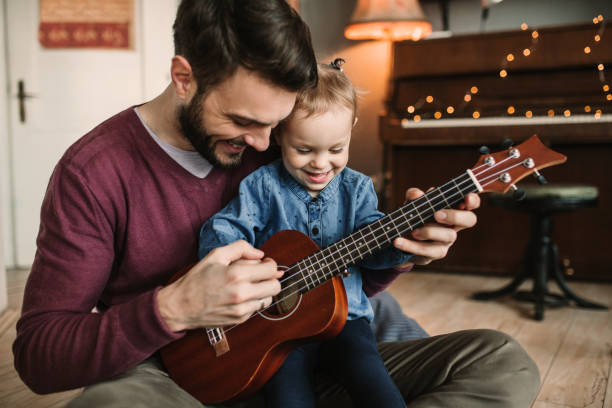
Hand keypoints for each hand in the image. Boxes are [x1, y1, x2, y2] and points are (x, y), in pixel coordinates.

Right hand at [157, 240, 282, 331]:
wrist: (180, 307)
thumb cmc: (197, 279)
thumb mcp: (216, 255)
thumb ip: (241, 249)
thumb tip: (261, 254)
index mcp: (237, 274)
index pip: (271, 269)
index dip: (270, 264)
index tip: (264, 263)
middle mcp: (242, 294)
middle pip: (276, 286)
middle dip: (271, 278)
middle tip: (259, 274)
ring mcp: (242, 309)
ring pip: (269, 298)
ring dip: (263, 290)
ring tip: (248, 285)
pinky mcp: (240, 320)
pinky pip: (257, 308)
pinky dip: (253, 300)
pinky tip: (239, 295)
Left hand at [392, 188, 479, 266]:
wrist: (399, 239)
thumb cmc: (412, 217)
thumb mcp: (411, 204)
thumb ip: (413, 196)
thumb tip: (416, 194)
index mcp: (452, 209)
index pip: (471, 203)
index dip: (473, 200)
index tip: (466, 198)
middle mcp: (454, 225)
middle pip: (469, 220)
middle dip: (455, 216)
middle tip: (437, 214)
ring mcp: (446, 241)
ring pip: (448, 236)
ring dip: (430, 232)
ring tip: (413, 231)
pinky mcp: (434, 254)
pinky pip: (426, 251)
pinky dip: (410, 245)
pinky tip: (398, 241)